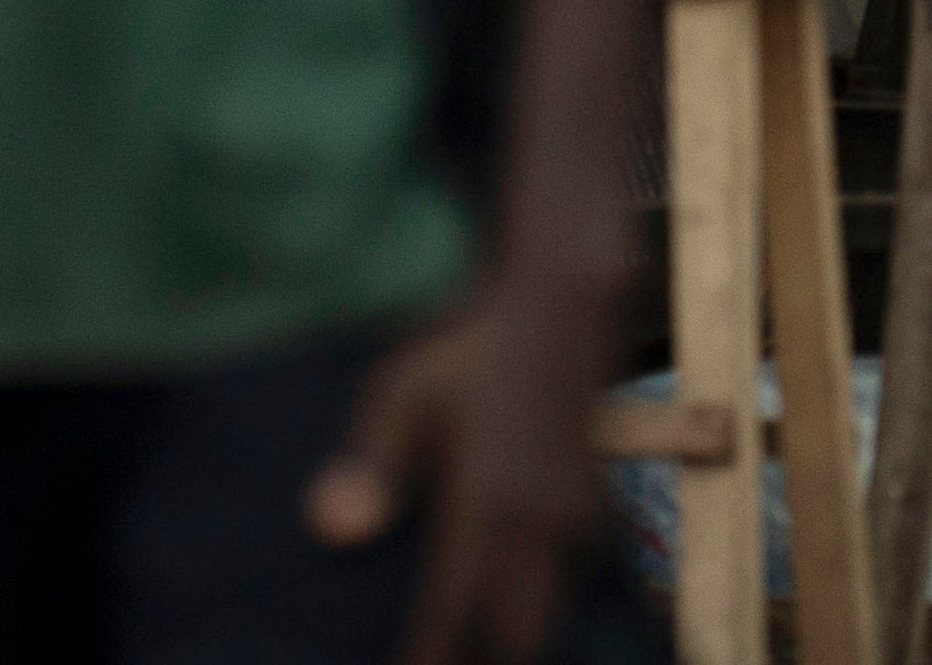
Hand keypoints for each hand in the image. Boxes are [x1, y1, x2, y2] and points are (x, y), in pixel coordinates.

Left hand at [306, 288, 600, 664]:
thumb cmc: (470, 350)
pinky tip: (510, 626)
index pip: (453, 614)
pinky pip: (572, 588)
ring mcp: (578, 518)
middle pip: (515, 639)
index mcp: (489, 500)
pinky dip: (540, 617)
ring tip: (464, 654)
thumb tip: (334, 531)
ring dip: (512, 647)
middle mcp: (542, 521)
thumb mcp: (404, 391)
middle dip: (477, 664)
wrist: (565, 302)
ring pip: (550, 619)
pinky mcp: (597, 509)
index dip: (427, 662)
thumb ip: (370, 465)